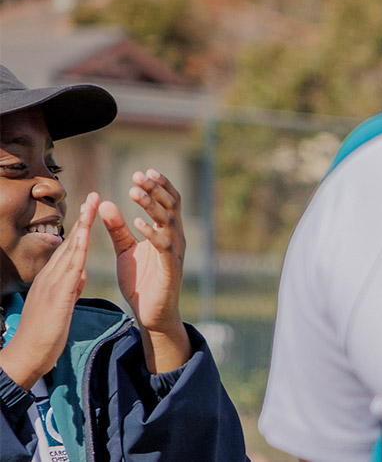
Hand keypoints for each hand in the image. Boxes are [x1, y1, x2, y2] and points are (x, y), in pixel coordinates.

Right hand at [0, 194, 95, 389]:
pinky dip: (79, 250)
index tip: (93, 210)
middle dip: (83, 219)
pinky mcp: (56, 296)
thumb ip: (71, 289)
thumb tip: (80, 274)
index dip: (82, 229)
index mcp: (53, 279)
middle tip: (95, 195)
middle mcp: (51, 277)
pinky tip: (87, 236)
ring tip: (93, 205)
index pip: (71, 249)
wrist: (27, 355)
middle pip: (71, 242)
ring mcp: (52, 284)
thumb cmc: (44, 334)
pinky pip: (70, 269)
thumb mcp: (62, 307)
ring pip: (71, 250)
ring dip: (83, 226)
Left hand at [101, 170, 190, 373]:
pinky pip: (164, 246)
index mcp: (167, 232)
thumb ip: (117, 228)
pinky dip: (152, 232)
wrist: (151, 312)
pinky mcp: (170, 267)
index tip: (143, 172)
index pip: (168, 202)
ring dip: (151, 205)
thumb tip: (103, 203)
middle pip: (170, 206)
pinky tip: (137, 222)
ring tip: (135, 192)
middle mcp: (175, 238)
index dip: (159, 186)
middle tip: (138, 176)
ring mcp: (174, 252)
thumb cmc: (141, 280)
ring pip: (168, 221)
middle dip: (155, 189)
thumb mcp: (125, 249)